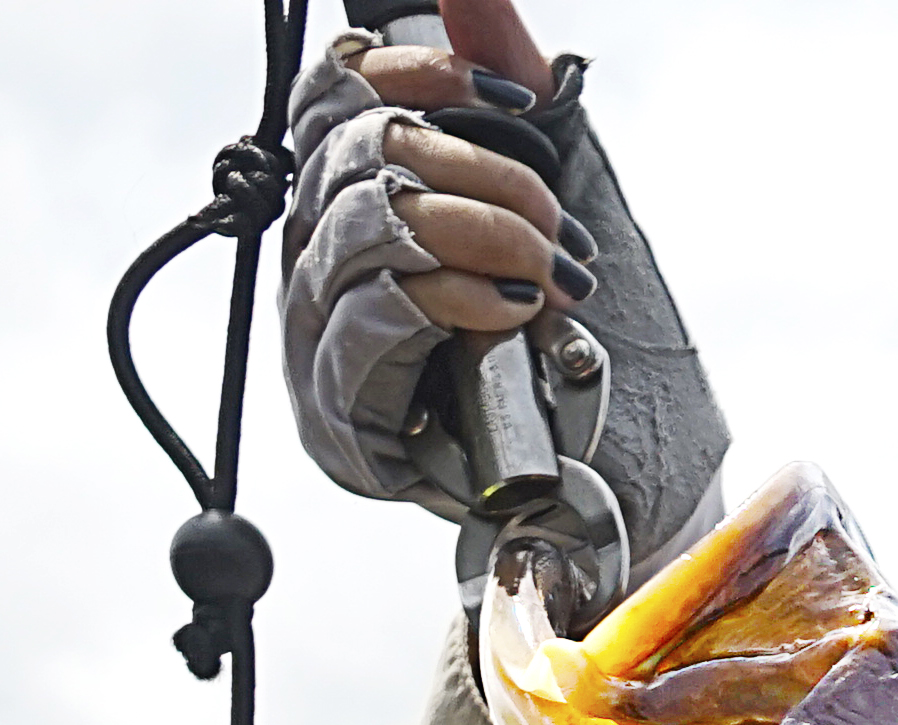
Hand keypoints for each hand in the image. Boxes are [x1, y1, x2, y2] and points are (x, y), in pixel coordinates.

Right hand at [279, 5, 598, 506]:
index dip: (416, 73)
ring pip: (372, 220)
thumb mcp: (539, 188)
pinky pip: (381, 306)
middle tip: (560, 231)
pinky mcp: (335, 391)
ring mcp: (316, 316)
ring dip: (486, 237)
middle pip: (362, 149)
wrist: (581, 478)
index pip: (339, 87)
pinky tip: (514, 311)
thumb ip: (499, 81)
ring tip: (552, 277)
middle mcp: (317, 241)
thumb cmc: (553, 335)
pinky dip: (460, 296)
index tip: (513, 99)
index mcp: (351, 186)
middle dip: (485, 176)